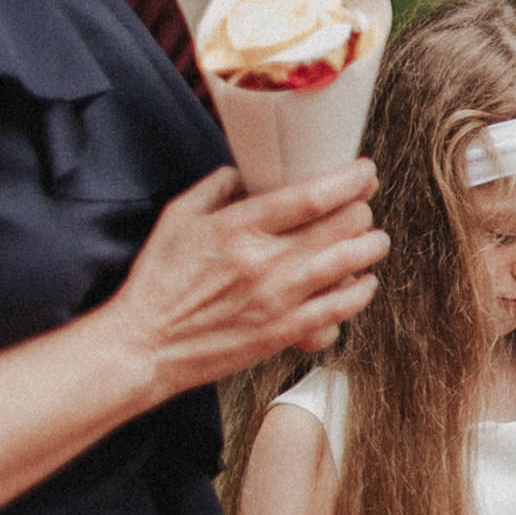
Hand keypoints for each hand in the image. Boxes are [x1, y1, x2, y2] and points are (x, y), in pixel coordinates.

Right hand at [104, 161, 386, 396]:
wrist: (143, 346)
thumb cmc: (158, 282)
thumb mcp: (178, 218)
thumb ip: (218, 187)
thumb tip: (252, 168)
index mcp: (238, 228)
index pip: (312, 195)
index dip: (351, 179)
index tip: (364, 171)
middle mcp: (264, 262)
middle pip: (343, 225)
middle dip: (362, 210)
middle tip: (362, 207)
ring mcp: (278, 299)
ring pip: (352, 263)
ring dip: (372, 246)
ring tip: (373, 240)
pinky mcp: (284, 332)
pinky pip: (342, 309)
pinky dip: (360, 292)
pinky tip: (361, 282)